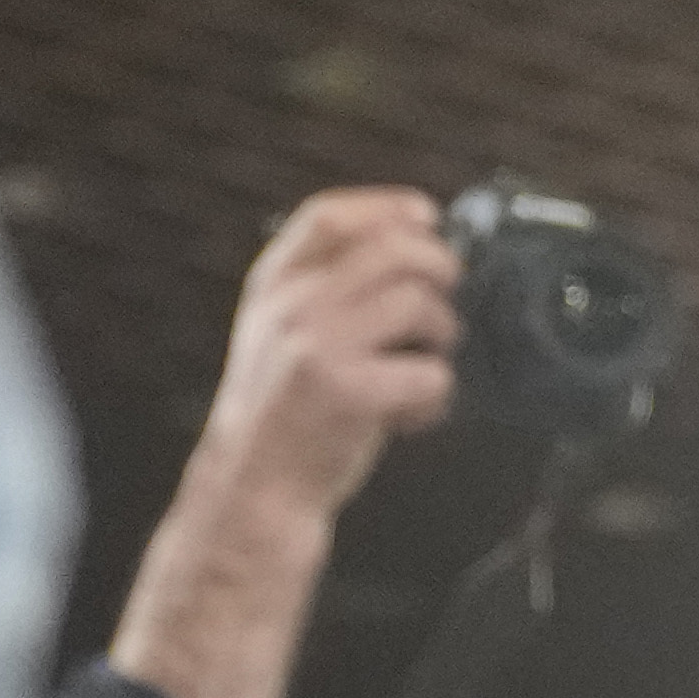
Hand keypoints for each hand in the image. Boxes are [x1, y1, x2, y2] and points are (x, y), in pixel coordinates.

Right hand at [105, 184, 457, 697]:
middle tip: (441, 315)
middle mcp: (290, 307)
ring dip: (443, 340)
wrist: (254, 489)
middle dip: (442, 276)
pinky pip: (431, 374)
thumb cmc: (289, 415)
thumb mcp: (286, 335)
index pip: (328, 217)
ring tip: (424, 370)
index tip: (427, 216)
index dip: (386, 208)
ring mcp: (315, 346)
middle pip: (397, 252)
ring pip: (422, 306)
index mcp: (273, 287)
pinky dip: (437, 400)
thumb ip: (330, 293)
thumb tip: (417, 247)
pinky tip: (410, 418)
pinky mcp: (346, 392)